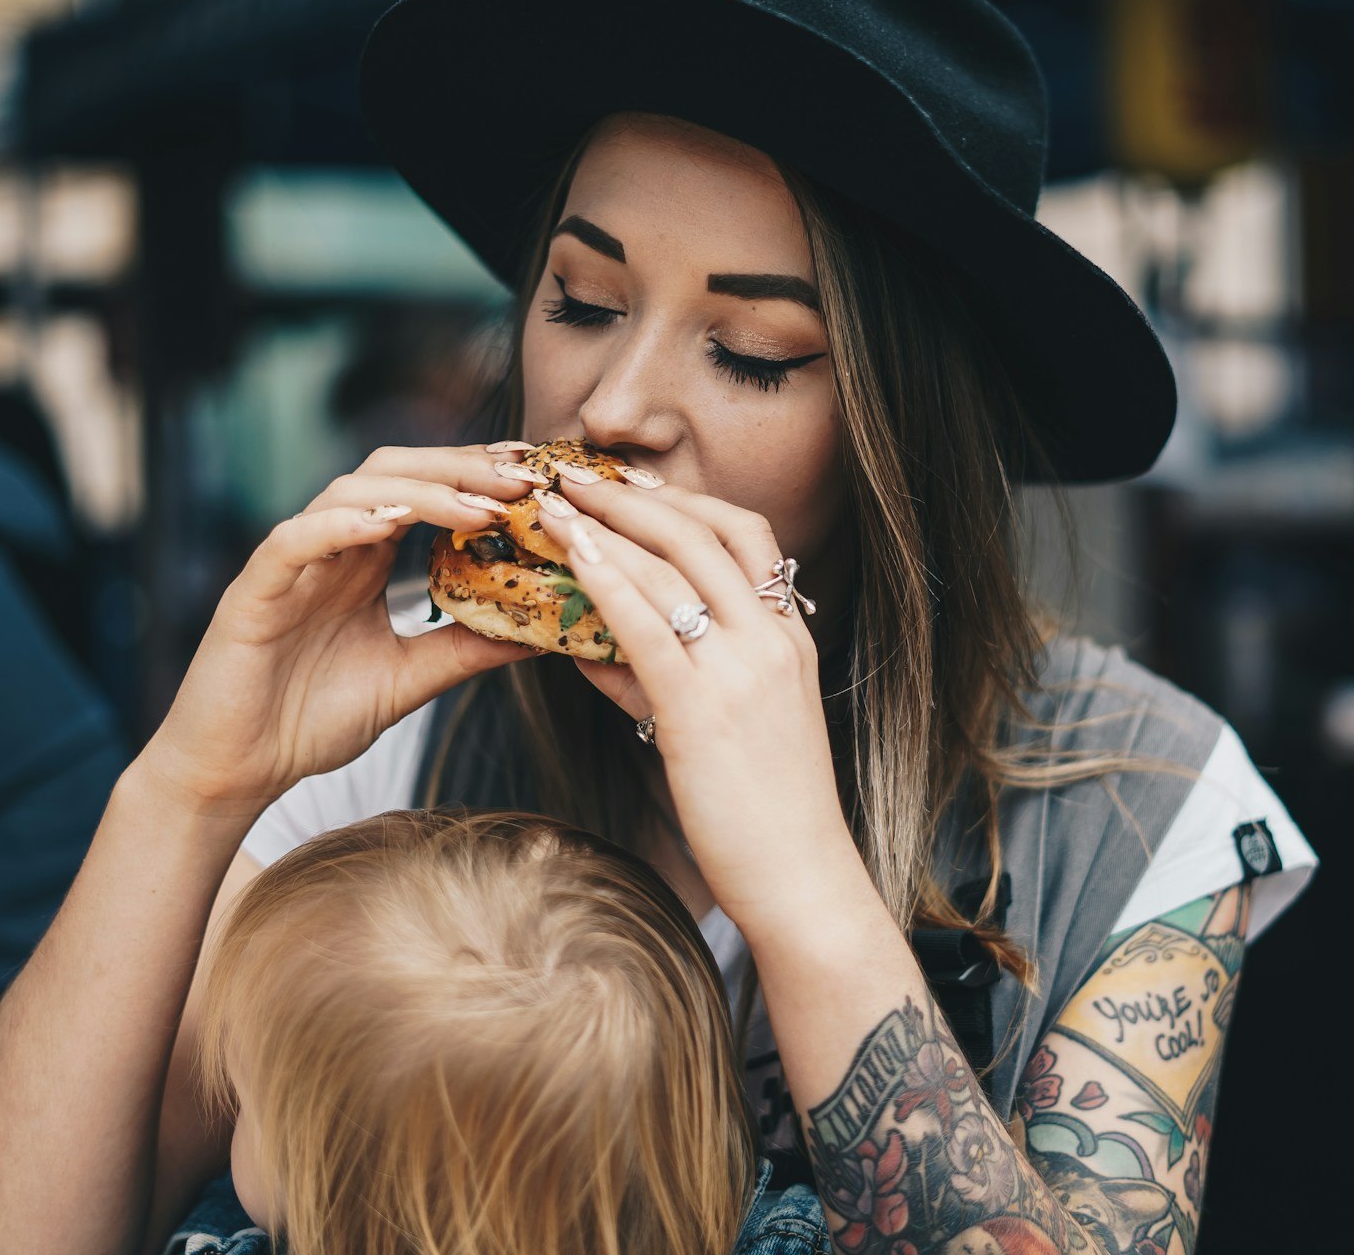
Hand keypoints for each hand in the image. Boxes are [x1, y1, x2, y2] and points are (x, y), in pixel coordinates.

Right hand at [140, 443, 549, 813]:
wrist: (237, 772)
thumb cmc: (310, 720)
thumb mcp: (409, 680)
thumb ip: (465, 650)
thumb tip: (539, 633)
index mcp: (366, 560)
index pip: (425, 492)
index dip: (478, 476)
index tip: (537, 477)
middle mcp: (330, 547)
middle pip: (393, 473)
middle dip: (460, 467)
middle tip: (522, 478)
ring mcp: (291, 564)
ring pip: (349, 493)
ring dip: (418, 492)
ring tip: (477, 507)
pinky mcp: (253, 592)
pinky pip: (293, 541)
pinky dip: (339, 525)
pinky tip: (386, 524)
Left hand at [534, 465, 860, 924]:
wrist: (802, 879)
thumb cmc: (764, 816)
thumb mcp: (726, 732)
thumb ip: (662, 684)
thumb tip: (592, 653)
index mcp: (791, 640)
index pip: (746, 535)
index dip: (684, 501)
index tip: (630, 485)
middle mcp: (774, 641)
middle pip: (705, 532)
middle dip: (634, 496)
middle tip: (575, 475)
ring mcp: (744, 670)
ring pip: (672, 567)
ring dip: (605, 526)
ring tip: (552, 503)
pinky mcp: (703, 710)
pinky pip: (646, 625)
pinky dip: (603, 579)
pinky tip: (567, 555)